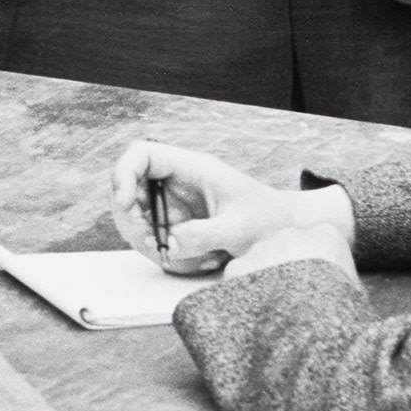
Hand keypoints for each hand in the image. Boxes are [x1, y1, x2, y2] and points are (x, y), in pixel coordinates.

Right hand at [110, 140, 353, 275]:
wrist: (287, 229)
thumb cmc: (268, 220)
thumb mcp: (238, 229)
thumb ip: (204, 235)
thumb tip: (169, 245)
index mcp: (192, 167)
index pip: (141, 154)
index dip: (124, 173)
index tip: (125, 202)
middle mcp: (178, 179)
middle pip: (130, 184)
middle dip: (129, 212)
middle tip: (148, 239)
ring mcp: (175, 200)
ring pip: (136, 210)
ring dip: (142, 233)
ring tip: (165, 252)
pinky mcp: (177, 220)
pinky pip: (152, 230)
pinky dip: (156, 246)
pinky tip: (177, 256)